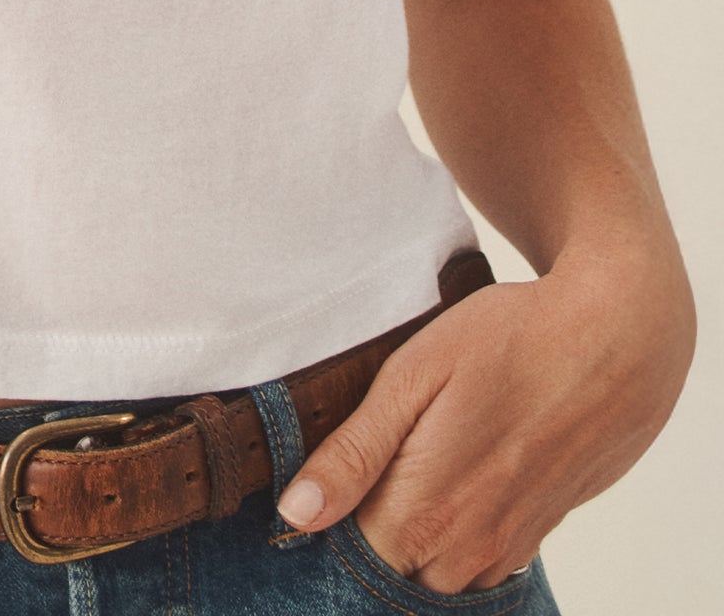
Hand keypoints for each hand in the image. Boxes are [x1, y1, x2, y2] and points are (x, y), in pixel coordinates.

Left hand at [272, 245, 694, 593]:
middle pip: (390, 569)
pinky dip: (454, 534)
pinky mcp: (536, 535)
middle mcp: (469, 548)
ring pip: (434, 573)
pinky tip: (453, 473)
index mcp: (427, 512)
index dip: (325, 519)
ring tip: (410, 460)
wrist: (617, 342)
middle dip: (367, 529)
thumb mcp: (414, 376)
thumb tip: (297, 513)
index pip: (346, 555)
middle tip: (365, 458)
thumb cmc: (510, 342)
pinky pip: (476, 562)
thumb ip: (355, 453)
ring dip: (413, 535)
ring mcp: (508, 548)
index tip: (321, 478)